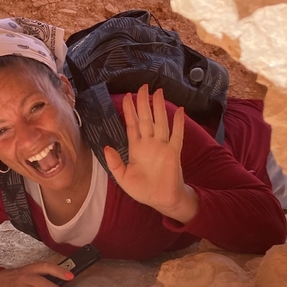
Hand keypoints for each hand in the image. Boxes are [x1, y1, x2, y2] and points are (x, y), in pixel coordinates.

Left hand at [103, 85, 198, 222]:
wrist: (160, 200)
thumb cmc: (142, 190)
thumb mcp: (123, 178)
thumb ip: (115, 163)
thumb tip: (106, 147)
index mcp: (136, 148)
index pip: (132, 124)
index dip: (129, 111)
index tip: (127, 96)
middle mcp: (149, 143)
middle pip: (146, 118)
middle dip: (143, 103)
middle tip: (143, 86)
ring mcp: (162, 146)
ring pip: (160, 122)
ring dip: (159, 107)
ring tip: (158, 92)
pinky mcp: (173, 153)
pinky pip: (177, 135)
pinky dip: (178, 123)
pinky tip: (179, 111)